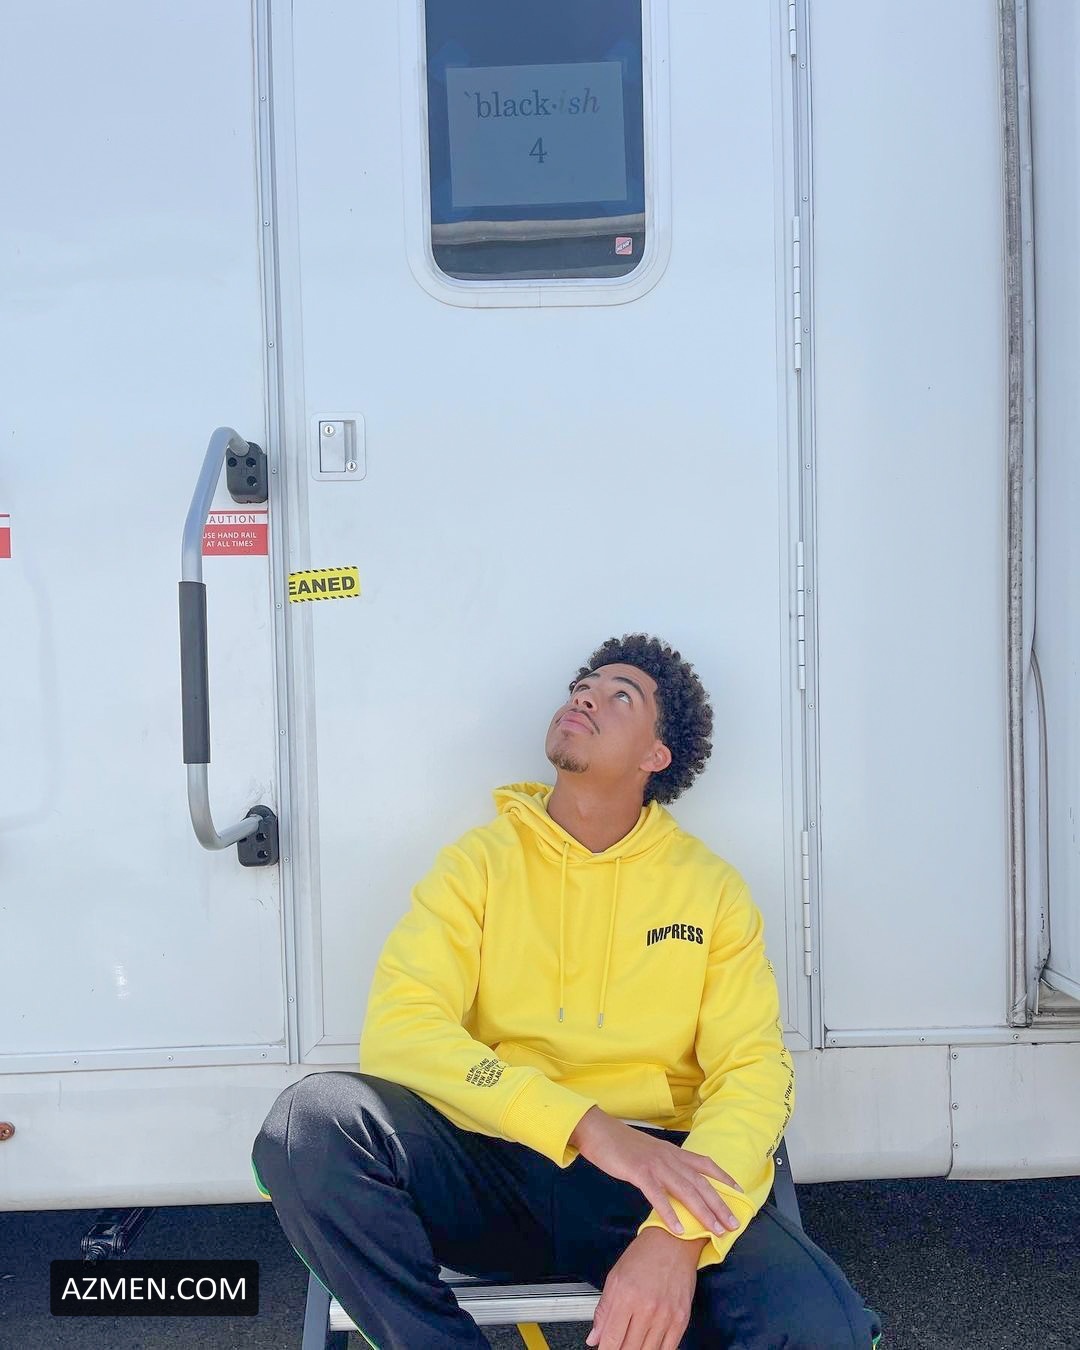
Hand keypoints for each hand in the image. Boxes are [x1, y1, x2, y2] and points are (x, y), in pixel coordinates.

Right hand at [570, 1107, 742, 1236]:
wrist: (598, 1131)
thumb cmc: (621, 1144)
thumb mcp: (649, 1152)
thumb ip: (664, 1164)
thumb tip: (675, 1181)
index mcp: (672, 1152)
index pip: (705, 1164)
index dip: (723, 1177)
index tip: (739, 1191)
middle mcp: (669, 1157)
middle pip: (700, 1182)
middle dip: (719, 1204)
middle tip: (732, 1224)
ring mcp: (655, 1164)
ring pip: (685, 1190)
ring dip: (702, 1212)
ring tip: (715, 1230)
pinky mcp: (639, 1172)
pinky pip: (658, 1196)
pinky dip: (670, 1213)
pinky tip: (678, 1229)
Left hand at [584, 1227, 700, 1348]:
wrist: (673, 1242)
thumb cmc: (644, 1255)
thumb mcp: (615, 1277)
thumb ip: (603, 1311)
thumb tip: (594, 1338)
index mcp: (626, 1296)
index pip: (611, 1339)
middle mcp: (647, 1308)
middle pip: (629, 1349)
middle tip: (616, 1346)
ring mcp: (666, 1316)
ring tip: (630, 1345)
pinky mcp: (681, 1319)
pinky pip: (668, 1349)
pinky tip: (648, 1346)